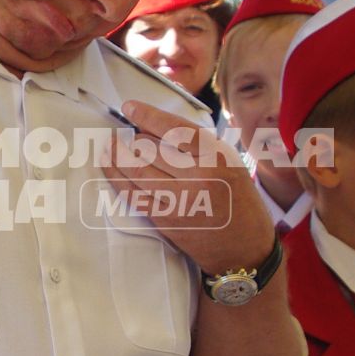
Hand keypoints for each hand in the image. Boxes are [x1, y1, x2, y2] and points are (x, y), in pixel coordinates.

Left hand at [102, 100, 275, 276]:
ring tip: (110, 146)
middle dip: (132, 138)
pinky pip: (133, 194)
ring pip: (137, 170)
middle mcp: (199, 177)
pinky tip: (109, 166)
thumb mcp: (230, 162)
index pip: (175, 129)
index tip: (130, 107)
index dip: (147, 115)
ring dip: (117, 155)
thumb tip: (154, 125)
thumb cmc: (239, 201)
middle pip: (151, 148)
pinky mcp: (166, 220)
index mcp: (218, 157)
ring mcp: (180, 200)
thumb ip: (197, 144)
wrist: (244, 248)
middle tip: (123, 134)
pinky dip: (116, 177)